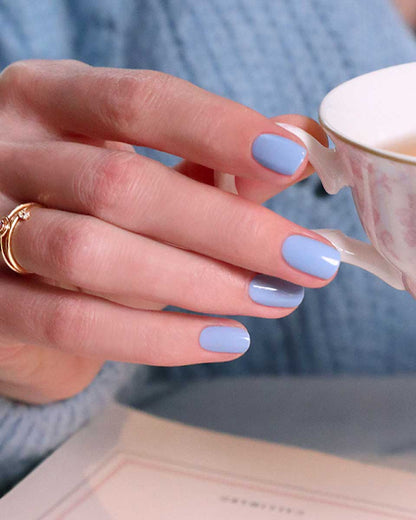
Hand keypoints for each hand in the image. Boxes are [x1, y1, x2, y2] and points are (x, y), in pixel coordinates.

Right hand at [0, 59, 334, 403]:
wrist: (13, 263)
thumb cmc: (89, 205)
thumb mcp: (139, 165)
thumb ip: (209, 159)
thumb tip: (292, 147)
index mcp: (50, 99)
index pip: (137, 101)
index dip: (217, 129)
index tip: (291, 162)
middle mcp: (7, 151)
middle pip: (121, 185)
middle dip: (230, 228)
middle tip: (307, 262)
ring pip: (93, 255)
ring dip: (200, 284)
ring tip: (273, 300)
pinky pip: (73, 324)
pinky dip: (157, 338)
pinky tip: (222, 340)